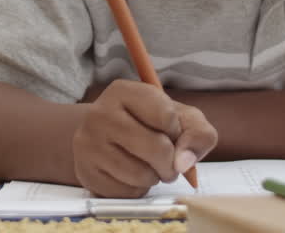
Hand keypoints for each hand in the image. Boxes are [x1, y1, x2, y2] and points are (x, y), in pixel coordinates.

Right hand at [72, 79, 216, 197]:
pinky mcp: (86, 174)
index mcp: (123, 92)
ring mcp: (88, 145)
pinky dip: (137, 189)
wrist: (104, 139)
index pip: (166, 115)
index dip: (176, 130)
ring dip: (155, 177)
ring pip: (141, 175)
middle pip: (157, 147)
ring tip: (147, 166)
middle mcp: (99, 114)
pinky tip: (130, 176)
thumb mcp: (179, 118)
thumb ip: (198, 133)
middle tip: (167, 160)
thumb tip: (184, 162)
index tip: (169, 130)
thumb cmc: (148, 125)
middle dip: (171, 161)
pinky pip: (126, 193)